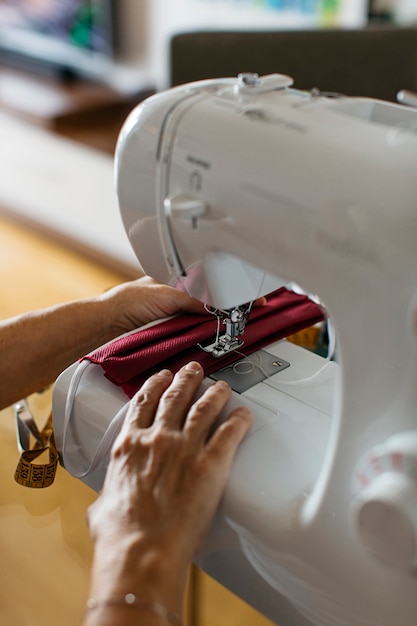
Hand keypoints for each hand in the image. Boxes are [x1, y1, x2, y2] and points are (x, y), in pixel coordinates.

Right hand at [87, 362, 251, 608]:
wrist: (142, 550)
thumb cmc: (120, 535)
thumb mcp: (101, 507)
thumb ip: (106, 496)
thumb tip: (103, 506)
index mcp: (130, 444)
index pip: (144, 402)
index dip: (155, 384)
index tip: (163, 376)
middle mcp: (157, 438)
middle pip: (176, 397)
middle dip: (187, 379)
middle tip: (194, 370)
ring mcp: (185, 448)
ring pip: (204, 408)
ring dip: (215, 393)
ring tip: (222, 385)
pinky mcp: (211, 463)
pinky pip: (229, 432)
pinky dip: (238, 420)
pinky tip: (244, 414)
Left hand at [99, 276, 204, 334]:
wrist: (107, 325)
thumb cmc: (127, 303)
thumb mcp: (167, 295)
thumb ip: (192, 301)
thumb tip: (212, 308)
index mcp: (165, 288)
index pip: (193, 296)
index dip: (205, 305)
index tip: (217, 314)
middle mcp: (162, 306)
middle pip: (190, 315)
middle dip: (198, 321)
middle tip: (210, 327)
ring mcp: (158, 323)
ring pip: (183, 330)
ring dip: (189, 334)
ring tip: (197, 336)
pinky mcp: (155, 339)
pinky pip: (173, 342)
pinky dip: (179, 344)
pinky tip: (183, 344)